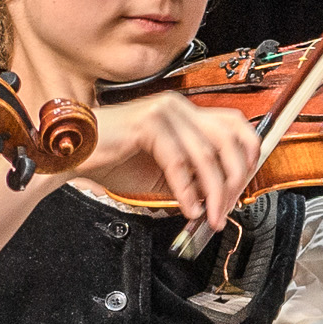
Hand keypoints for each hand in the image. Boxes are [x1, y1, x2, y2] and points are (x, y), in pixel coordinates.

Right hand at [79, 96, 255, 234]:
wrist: (74, 154)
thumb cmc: (112, 158)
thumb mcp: (163, 171)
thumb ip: (192, 178)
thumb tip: (219, 196)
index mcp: (184, 112)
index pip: (234, 124)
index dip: (248, 154)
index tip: (245, 185)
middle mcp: (177, 106)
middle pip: (228, 138)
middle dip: (235, 178)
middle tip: (228, 207)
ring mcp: (163, 112)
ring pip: (206, 155)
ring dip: (214, 192)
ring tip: (211, 216)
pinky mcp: (148, 124)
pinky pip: (178, 162)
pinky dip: (187, 191)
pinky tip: (188, 209)